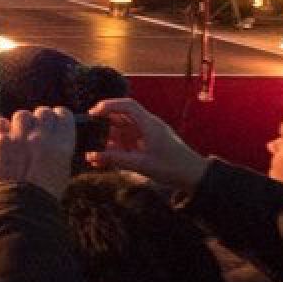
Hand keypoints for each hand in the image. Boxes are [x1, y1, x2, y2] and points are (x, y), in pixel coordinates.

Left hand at [0, 107, 76, 197]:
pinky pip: (0, 123)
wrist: (22, 207)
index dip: (57, 116)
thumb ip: (58, 149)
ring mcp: (21, 137)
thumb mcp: (62, 170)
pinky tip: (2, 139)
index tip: (53, 122)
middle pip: (42, 112)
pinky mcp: (0, 141)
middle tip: (33, 131)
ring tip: (17, 136)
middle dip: (38, 119)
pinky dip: (0, 129)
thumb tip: (51, 137)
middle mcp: (43, 137)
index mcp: (63, 144)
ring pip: (21, 115)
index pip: (63, 114)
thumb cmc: (44, 193)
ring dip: (19, 123)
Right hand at [85, 98, 206, 191]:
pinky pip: (127, 141)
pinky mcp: (147, 144)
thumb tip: (92, 156)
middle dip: (104, 125)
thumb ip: (115, 159)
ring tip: (95, 153)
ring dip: (108, 139)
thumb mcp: (141, 164)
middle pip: (121, 117)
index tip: (92, 113)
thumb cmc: (173, 167)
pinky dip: (116, 148)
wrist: (194, 176)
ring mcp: (147, 135)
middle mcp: (147, 126)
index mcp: (149, 124)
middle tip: (88, 134)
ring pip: (122, 130)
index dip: (108, 105)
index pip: (126, 105)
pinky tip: (106, 158)